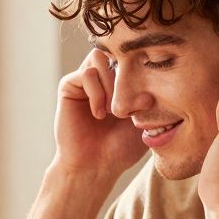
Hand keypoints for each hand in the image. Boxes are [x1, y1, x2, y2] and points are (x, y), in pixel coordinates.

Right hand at [51, 49, 145, 179]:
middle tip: (128, 109)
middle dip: (125, 77)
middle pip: (114, 52)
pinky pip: (85, 74)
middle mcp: (101, 78)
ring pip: (98, 57)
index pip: (130, 57)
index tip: (147, 99)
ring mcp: (84, 82)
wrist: (95, 167)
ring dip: (110, 84)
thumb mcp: (144, 123)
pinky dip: (96, 93)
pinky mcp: (68, 88)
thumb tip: (150, 87)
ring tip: (112, 111)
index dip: (140, 71)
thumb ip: (150, 100)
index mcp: (120, 83)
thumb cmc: (120, 149)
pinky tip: (99, 114)